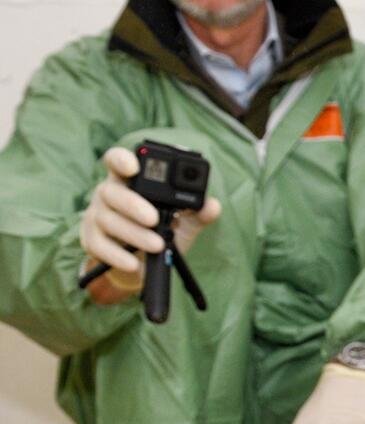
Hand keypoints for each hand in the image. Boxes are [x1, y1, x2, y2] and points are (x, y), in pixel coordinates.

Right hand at [80, 147, 220, 299]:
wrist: (145, 264)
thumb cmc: (162, 232)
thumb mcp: (184, 222)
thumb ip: (198, 213)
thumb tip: (213, 206)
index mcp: (129, 181)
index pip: (117, 161)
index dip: (121, 160)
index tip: (133, 166)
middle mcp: (109, 194)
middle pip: (111, 192)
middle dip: (132, 205)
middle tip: (154, 219)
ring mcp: (97, 216)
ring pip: (107, 220)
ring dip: (133, 233)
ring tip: (157, 245)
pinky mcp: (92, 240)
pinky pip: (99, 246)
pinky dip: (117, 256)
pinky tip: (133, 263)